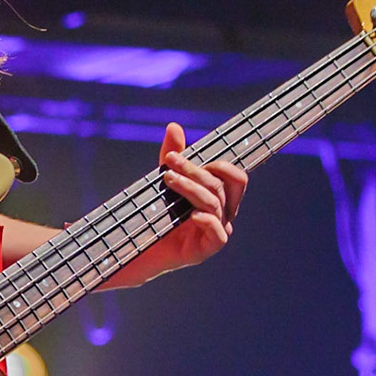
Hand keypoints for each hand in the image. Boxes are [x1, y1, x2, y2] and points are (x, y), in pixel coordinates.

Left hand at [117, 122, 247, 286]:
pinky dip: (207, 221)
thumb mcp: (165, 179)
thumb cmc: (157, 212)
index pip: (236, 178)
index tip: (187, 155)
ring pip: (215, 204)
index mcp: (220, 196)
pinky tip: (191, 215)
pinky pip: (218, 235)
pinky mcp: (205, 249)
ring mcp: (215, 232)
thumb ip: (172, 155)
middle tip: (170, 162)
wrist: (139, 246)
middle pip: (224, 186)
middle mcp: (222, 214)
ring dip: (191, 188)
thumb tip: (174, 126)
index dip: (221, 165)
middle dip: (197, 170)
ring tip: (168, 179)